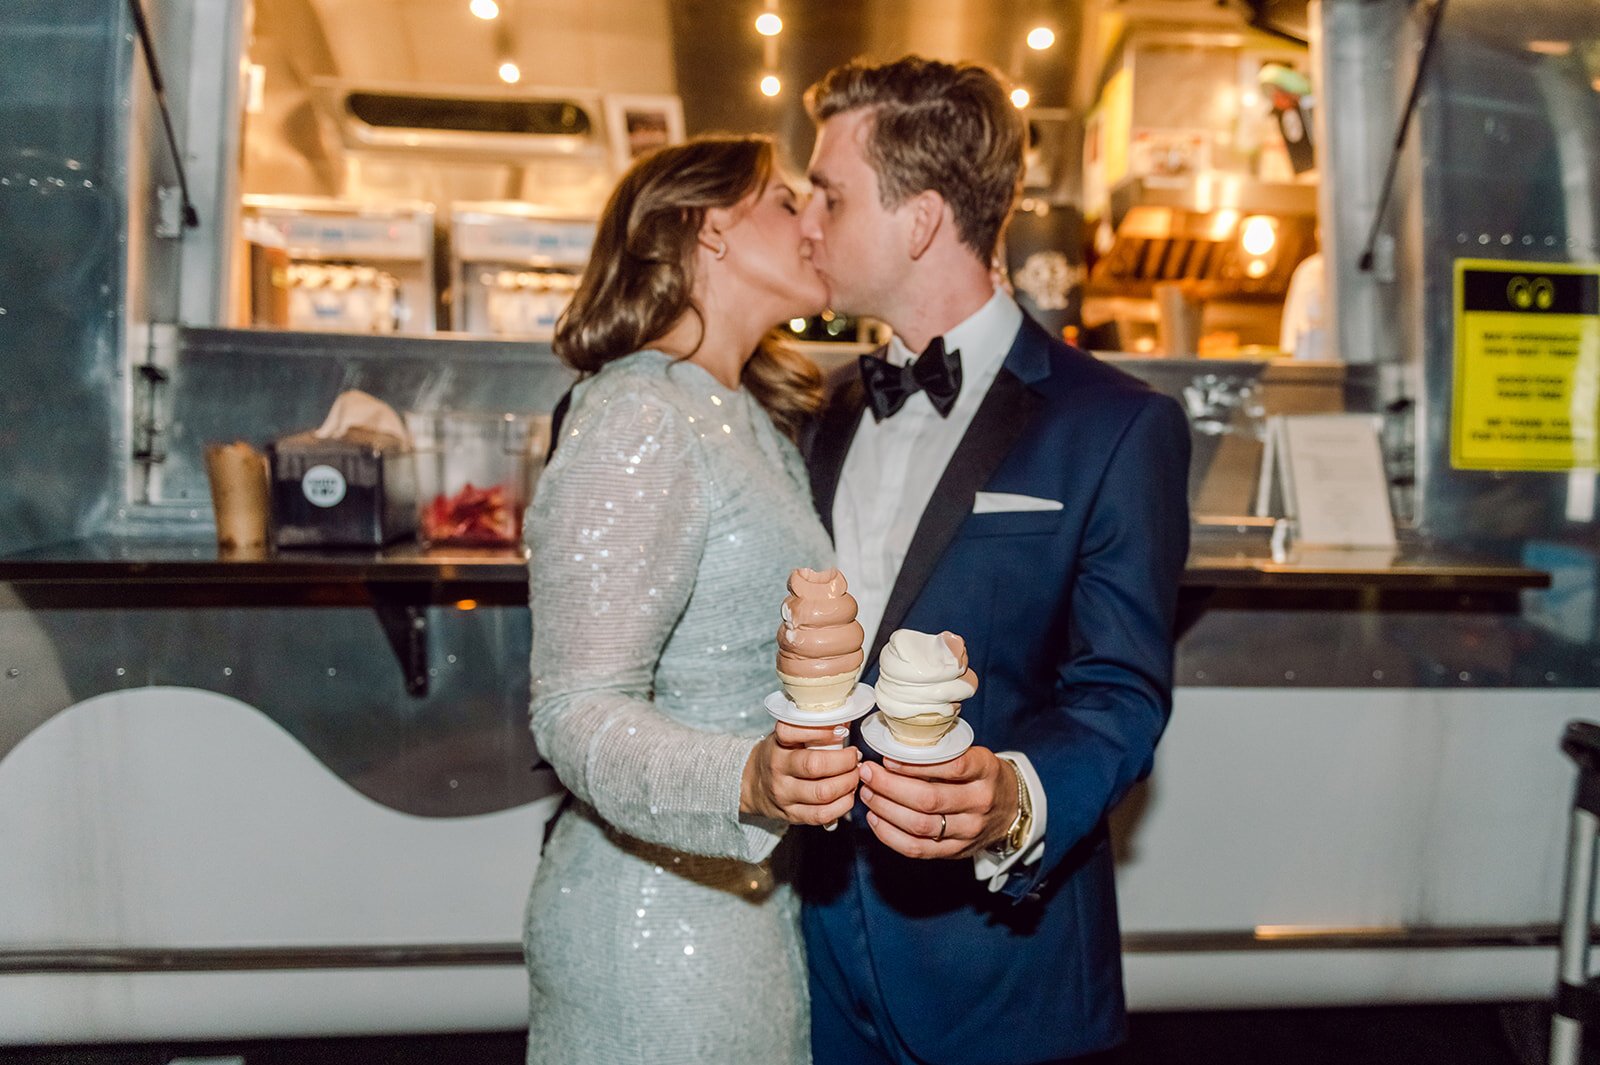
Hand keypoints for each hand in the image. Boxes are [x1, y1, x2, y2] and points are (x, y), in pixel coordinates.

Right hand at [741, 721, 861, 825]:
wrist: (751, 784)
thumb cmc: (778, 756)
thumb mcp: (788, 737)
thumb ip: (813, 730)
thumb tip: (846, 722)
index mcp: (777, 744)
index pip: (793, 732)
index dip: (822, 731)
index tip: (842, 731)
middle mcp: (778, 769)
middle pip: (815, 766)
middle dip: (844, 761)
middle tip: (854, 758)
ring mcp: (784, 794)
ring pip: (823, 793)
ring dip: (848, 783)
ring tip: (854, 775)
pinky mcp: (792, 814)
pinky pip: (822, 814)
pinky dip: (843, 805)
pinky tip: (847, 795)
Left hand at [858, 747, 1017, 858]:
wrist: (1011, 809)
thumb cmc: (983, 776)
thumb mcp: (975, 755)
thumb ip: (944, 753)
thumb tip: (894, 748)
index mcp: (986, 771)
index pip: (951, 767)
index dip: (914, 764)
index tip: (887, 758)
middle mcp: (980, 802)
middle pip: (929, 799)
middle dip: (889, 786)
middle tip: (867, 773)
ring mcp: (968, 831)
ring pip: (920, 825)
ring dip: (885, 809)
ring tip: (867, 793)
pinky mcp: (955, 851)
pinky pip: (917, 848)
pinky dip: (890, 835)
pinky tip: (875, 819)